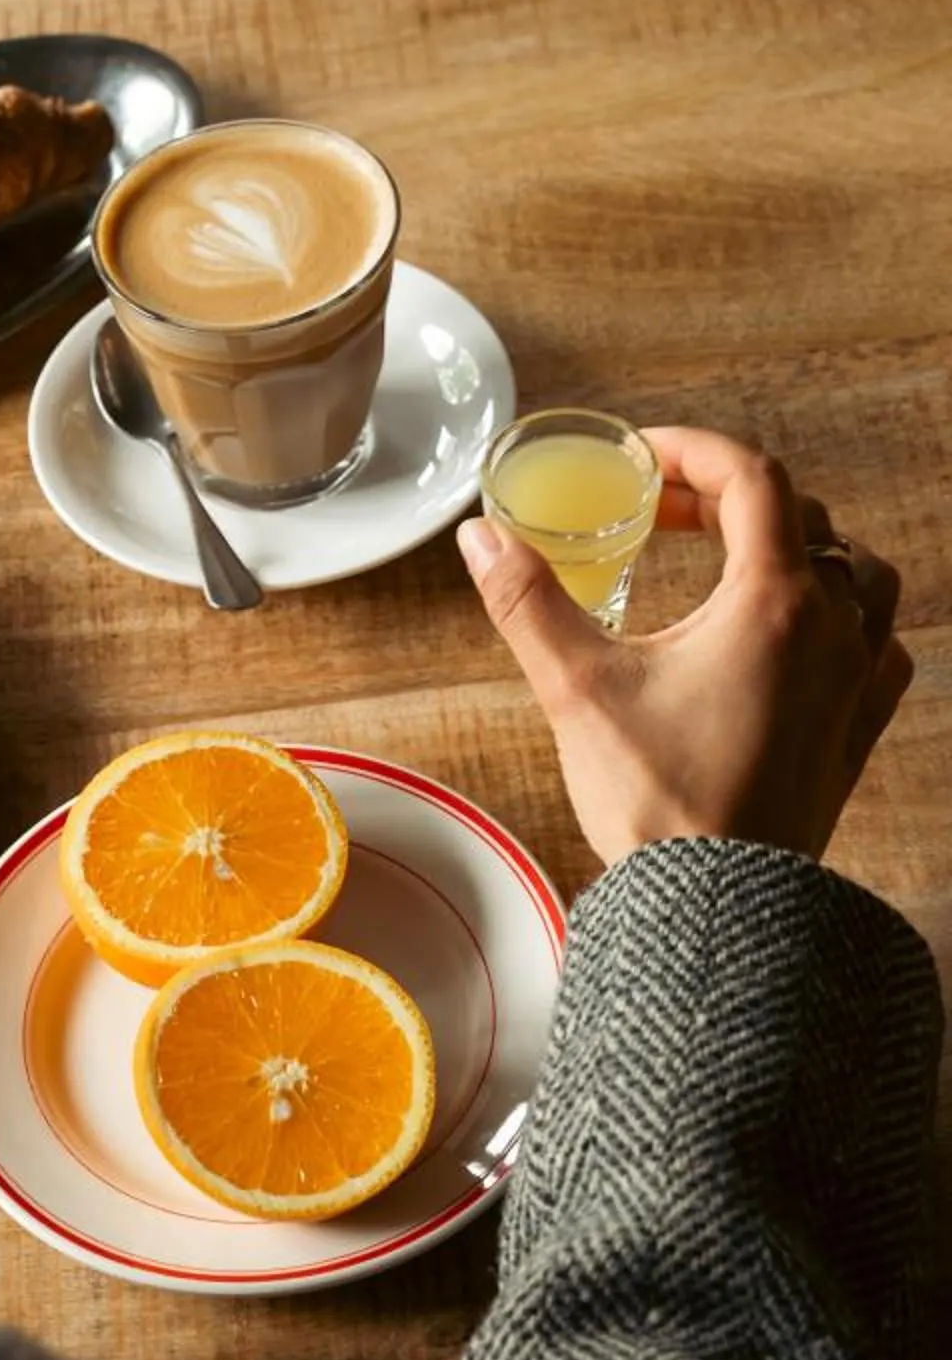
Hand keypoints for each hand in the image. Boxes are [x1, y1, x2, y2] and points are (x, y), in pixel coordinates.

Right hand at [458, 426, 912, 868]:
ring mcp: (857, 682)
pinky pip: (878, 647)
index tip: (643, 459)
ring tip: (736, 563)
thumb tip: (482, 536)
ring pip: (858, 576)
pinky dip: (841, 621)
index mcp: (774, 602)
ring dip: (799, 551)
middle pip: (802, 520)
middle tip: (664, 513)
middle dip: (728, 500)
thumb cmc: (660, 802)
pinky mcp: (858, 732)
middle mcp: (834, 631)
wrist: (716, 908)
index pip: (753, 478)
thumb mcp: (578, 688)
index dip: (694, 451)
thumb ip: (527, 600)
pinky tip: (796, 640)